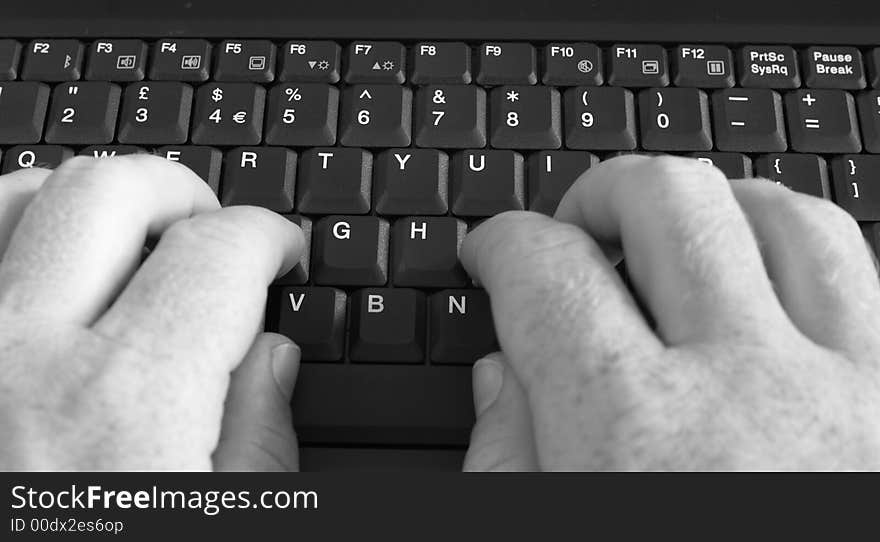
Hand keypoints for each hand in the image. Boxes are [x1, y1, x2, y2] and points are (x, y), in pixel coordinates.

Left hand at [0, 156, 304, 469]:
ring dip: (87, 205)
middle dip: (182, 191)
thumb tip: (271, 358)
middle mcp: (22, 362)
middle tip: (214, 230)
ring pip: (15, 199)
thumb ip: (259, 444)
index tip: (281, 250)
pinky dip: (18, 239)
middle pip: (109, 190)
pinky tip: (55, 278)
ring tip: (129, 242)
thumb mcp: (226, 535)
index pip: (218, 252)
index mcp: (129, 404)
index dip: (270, 234)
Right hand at [462, 155, 879, 470]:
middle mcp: (749, 393)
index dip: (501, 242)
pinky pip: (864, 277)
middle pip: (664, 200)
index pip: (545, 272)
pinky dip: (798, 258)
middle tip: (577, 228)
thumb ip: (506, 461)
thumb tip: (501, 376)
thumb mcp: (541, 541)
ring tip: (675, 244)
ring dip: (713, 209)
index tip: (495, 250)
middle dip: (601, 193)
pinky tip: (764, 289)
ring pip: (784, 216)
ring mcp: (850, 392)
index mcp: (633, 435)